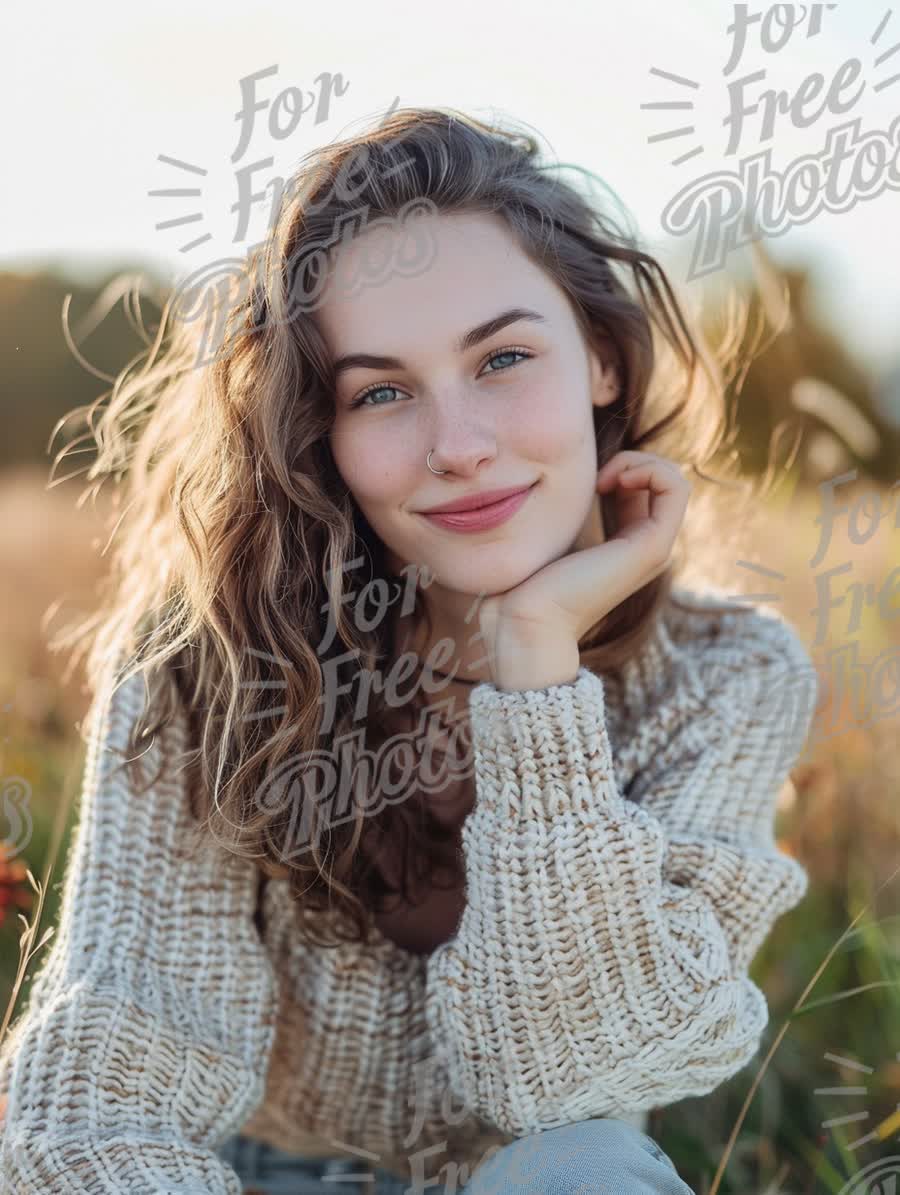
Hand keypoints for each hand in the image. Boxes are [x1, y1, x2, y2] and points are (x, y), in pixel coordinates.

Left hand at [476, 451, 690, 688]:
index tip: (588, 481)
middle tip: (596, 477)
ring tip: (605, 477)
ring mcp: (653, 549)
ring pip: (674, 481)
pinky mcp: (651, 548)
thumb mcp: (551, 534)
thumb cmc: (524, 583)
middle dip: (632, 461)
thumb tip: (561, 483)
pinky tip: (616, 479)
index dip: (621, 467)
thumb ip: (567, 512)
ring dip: (640, 462)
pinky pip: (675, 488)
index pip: (644, 488)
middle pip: (663, 482)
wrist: (525, 621)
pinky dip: (649, 469)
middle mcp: (646, 548)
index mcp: (626, 545)